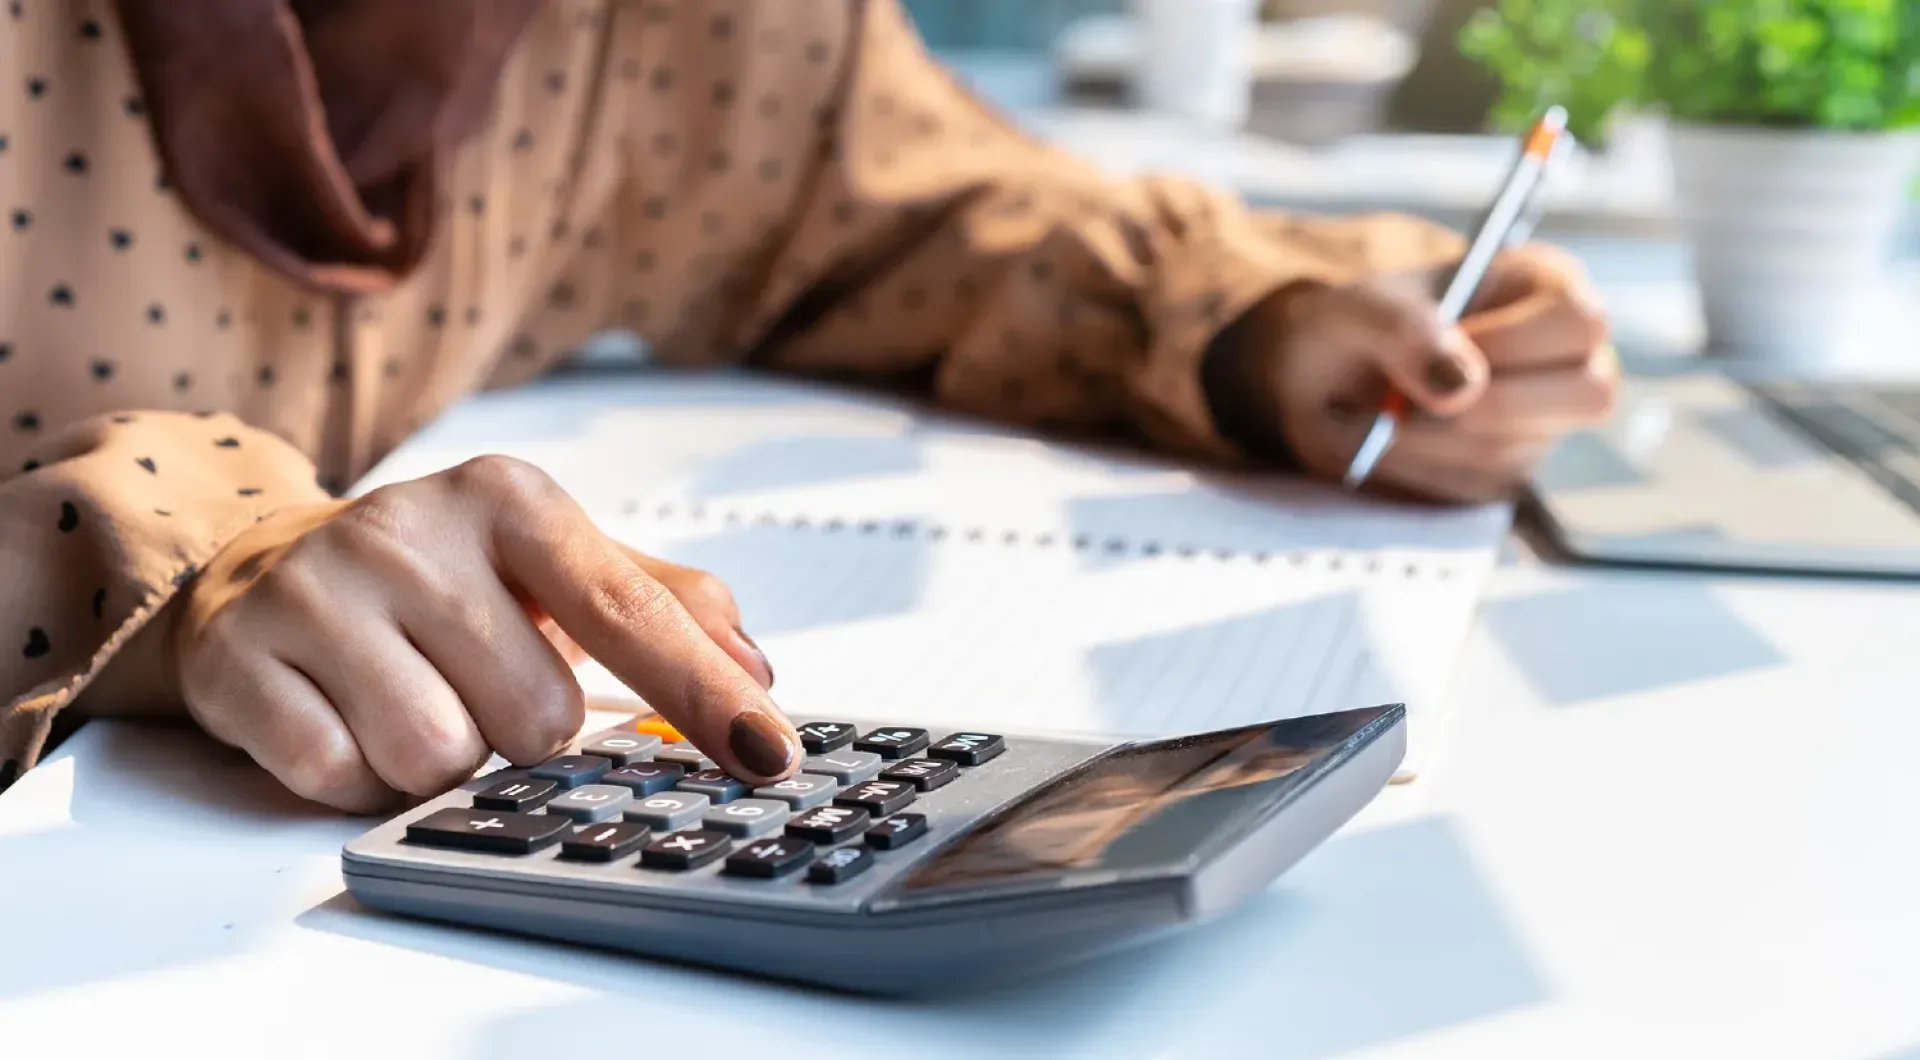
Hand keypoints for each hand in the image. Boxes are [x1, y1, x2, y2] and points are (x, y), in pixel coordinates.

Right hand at [168, 455, 795, 812]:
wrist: (264, 567)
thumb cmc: (445, 576)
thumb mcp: (554, 563)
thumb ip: (665, 604)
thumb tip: (756, 669)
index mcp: (508, 499)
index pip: (630, 612)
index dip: (704, 693)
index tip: (770, 756)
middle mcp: (411, 529)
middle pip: (536, 719)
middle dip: (521, 730)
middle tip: (480, 682)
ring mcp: (316, 592)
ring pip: (438, 759)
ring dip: (442, 760)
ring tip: (412, 695)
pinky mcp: (241, 662)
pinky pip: (344, 780)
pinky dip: (360, 776)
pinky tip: (347, 714)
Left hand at [1267, 243, 1617, 502]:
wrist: (1316, 385)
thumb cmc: (1349, 328)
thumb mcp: (1354, 310)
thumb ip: (1404, 329)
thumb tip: (1462, 385)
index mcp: (1542, 288)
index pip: (1580, 319)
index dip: (1512, 344)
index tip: (1442, 352)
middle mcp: (1563, 355)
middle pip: (1590, 393)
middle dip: (1487, 407)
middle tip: (1409, 402)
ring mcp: (1543, 421)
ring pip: (1521, 448)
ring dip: (1433, 441)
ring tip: (1379, 415)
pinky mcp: (1510, 473)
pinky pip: (1482, 487)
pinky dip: (1422, 469)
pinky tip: (1390, 442)